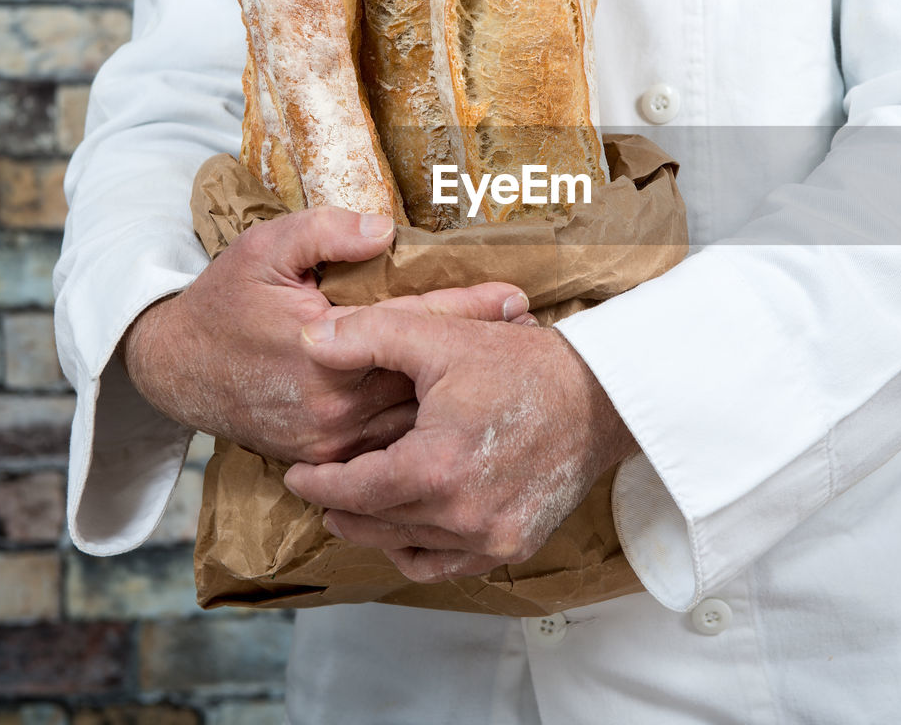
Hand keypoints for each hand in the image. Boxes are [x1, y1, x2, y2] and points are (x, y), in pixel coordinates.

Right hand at [122, 206, 533, 464]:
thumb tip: (385, 230)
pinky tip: (460, 406)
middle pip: (424, 375)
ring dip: (459, 394)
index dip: (468, 309)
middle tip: (532, 335)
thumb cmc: (224, 301)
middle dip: (478, 355)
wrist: (177, 369)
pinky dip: (426, 423)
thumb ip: (325, 233)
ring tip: (511, 370)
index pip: (413, 324)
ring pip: (413, 417)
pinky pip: (389, 442)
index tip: (517, 297)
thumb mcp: (264, 247)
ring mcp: (330, 439)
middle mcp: (333, 401)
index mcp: (324, 346)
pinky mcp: (326, 458)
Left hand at [283, 309, 638, 581]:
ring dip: (375, 529)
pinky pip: (448, 565)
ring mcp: (491, 538)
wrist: (601, 395)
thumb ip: (367, 335)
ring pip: (407, 548)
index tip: (298, 475)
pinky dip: (420, 549)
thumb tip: (307, 339)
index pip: (351, 491)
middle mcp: (461, 515)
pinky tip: (408, 526)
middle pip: (374, 525)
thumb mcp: (441, 336)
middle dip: (339, 507)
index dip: (317, 484)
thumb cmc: (524, 364)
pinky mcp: (515, 546)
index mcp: (435, 468)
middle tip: (321, 490)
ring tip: (358, 507)